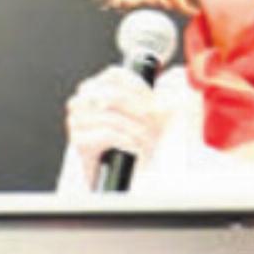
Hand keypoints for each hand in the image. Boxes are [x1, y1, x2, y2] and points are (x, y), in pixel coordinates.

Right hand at [64, 66, 162, 188]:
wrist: (120, 178)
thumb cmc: (131, 145)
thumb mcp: (146, 118)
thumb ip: (155, 100)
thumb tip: (176, 90)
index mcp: (94, 88)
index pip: (114, 75)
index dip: (138, 86)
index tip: (155, 102)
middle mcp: (81, 101)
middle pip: (112, 95)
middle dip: (138, 110)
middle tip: (155, 124)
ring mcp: (76, 120)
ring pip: (111, 116)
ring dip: (135, 129)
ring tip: (148, 140)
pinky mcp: (79, 140)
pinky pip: (106, 134)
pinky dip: (126, 140)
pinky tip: (135, 148)